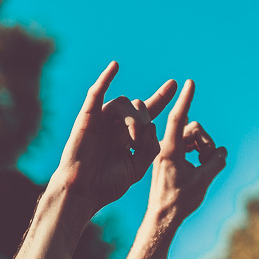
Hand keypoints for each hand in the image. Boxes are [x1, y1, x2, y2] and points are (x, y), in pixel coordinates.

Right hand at [50, 62, 176, 217]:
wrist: (83, 192)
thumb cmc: (107, 184)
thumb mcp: (138, 167)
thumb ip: (150, 147)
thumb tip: (152, 124)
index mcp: (128, 137)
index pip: (148, 112)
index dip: (161, 98)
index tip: (176, 85)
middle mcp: (115, 125)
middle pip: (138, 106)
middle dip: (145, 120)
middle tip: (140, 141)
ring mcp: (100, 121)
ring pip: (122, 103)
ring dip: (133, 118)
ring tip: (133, 138)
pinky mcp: (86, 118)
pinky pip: (96, 93)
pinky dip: (105, 78)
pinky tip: (115, 66)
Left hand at [146, 82, 227, 226]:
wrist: (162, 217)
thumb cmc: (180, 201)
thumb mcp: (203, 181)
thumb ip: (215, 162)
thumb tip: (221, 151)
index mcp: (169, 151)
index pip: (177, 119)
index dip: (185, 100)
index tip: (189, 83)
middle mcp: (166, 147)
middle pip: (193, 128)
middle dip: (206, 141)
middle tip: (208, 161)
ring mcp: (168, 151)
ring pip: (193, 136)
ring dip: (204, 148)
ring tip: (204, 167)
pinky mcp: (171, 156)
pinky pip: (190, 144)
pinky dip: (199, 152)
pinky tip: (202, 166)